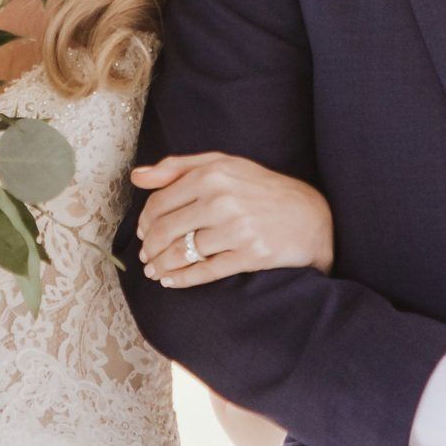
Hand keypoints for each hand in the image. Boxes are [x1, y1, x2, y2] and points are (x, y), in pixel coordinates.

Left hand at [130, 153, 333, 285]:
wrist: (309, 215)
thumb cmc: (260, 187)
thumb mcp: (222, 164)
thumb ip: (177, 167)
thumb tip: (137, 176)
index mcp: (211, 174)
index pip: (160, 202)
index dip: (144, 221)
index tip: (141, 232)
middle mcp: (221, 200)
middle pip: (166, 230)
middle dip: (149, 247)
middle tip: (145, 256)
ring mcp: (236, 229)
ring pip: (182, 253)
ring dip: (161, 266)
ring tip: (154, 271)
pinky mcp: (250, 254)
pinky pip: (205, 271)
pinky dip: (182, 279)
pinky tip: (171, 281)